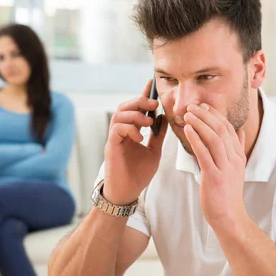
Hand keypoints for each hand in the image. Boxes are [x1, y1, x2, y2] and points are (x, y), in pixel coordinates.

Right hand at [103, 80, 167, 204]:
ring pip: (119, 115)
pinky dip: (129, 129)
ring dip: (135, 115)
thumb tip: (164, 117)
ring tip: (147, 123)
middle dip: (139, 101)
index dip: (143, 94)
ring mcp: (114, 138)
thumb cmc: (138, 174)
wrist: (128, 192)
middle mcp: (121, 131)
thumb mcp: (154, 151)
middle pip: (125, 106)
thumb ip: (158, 135)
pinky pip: (116, 129)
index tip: (151, 82)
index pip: (137, 108)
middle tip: (153, 104)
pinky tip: (139, 137)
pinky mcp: (110, 146)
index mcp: (132, 131)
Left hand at [184, 103, 246, 225]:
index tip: (204, 106)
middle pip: (221, 130)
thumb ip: (237, 149)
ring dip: (200, 123)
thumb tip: (240, 131)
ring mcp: (225, 168)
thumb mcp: (237, 169)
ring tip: (188, 114)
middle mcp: (234, 159)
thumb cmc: (228, 193)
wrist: (229, 216)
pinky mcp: (214, 177)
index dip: (216, 115)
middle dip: (206, 115)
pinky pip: (204, 154)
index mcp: (238, 156)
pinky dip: (196, 139)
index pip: (228, 129)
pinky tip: (187, 130)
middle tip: (193, 106)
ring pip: (214, 139)